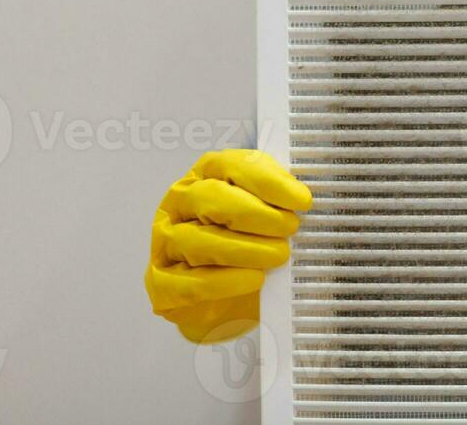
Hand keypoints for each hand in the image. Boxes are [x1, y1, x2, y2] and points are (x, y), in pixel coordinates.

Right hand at [144, 149, 311, 342]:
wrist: (231, 300)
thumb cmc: (250, 245)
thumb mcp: (267, 216)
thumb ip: (281, 201)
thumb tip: (306, 198)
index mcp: (206, 175)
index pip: (233, 166)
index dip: (270, 182)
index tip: (302, 200)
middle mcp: (179, 203)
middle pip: (212, 198)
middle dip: (257, 214)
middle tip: (290, 229)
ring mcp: (165, 242)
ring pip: (198, 241)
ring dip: (245, 249)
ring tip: (278, 256)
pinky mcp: (161, 283)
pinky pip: (189, 283)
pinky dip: (225, 282)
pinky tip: (253, 280)